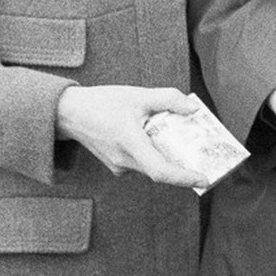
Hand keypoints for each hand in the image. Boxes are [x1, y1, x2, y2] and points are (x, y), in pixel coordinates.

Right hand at [54, 85, 208, 188]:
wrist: (69, 113)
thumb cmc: (102, 103)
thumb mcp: (138, 95)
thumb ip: (168, 99)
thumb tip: (193, 109)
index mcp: (130, 143)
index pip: (160, 170)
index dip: (184, 178)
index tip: (203, 180)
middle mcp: (124, 160)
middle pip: (160, 169)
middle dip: (183, 165)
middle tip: (206, 155)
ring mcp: (119, 165)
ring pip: (152, 166)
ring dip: (169, 156)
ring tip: (186, 139)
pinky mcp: (116, 164)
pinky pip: (142, 162)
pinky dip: (155, 153)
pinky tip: (160, 136)